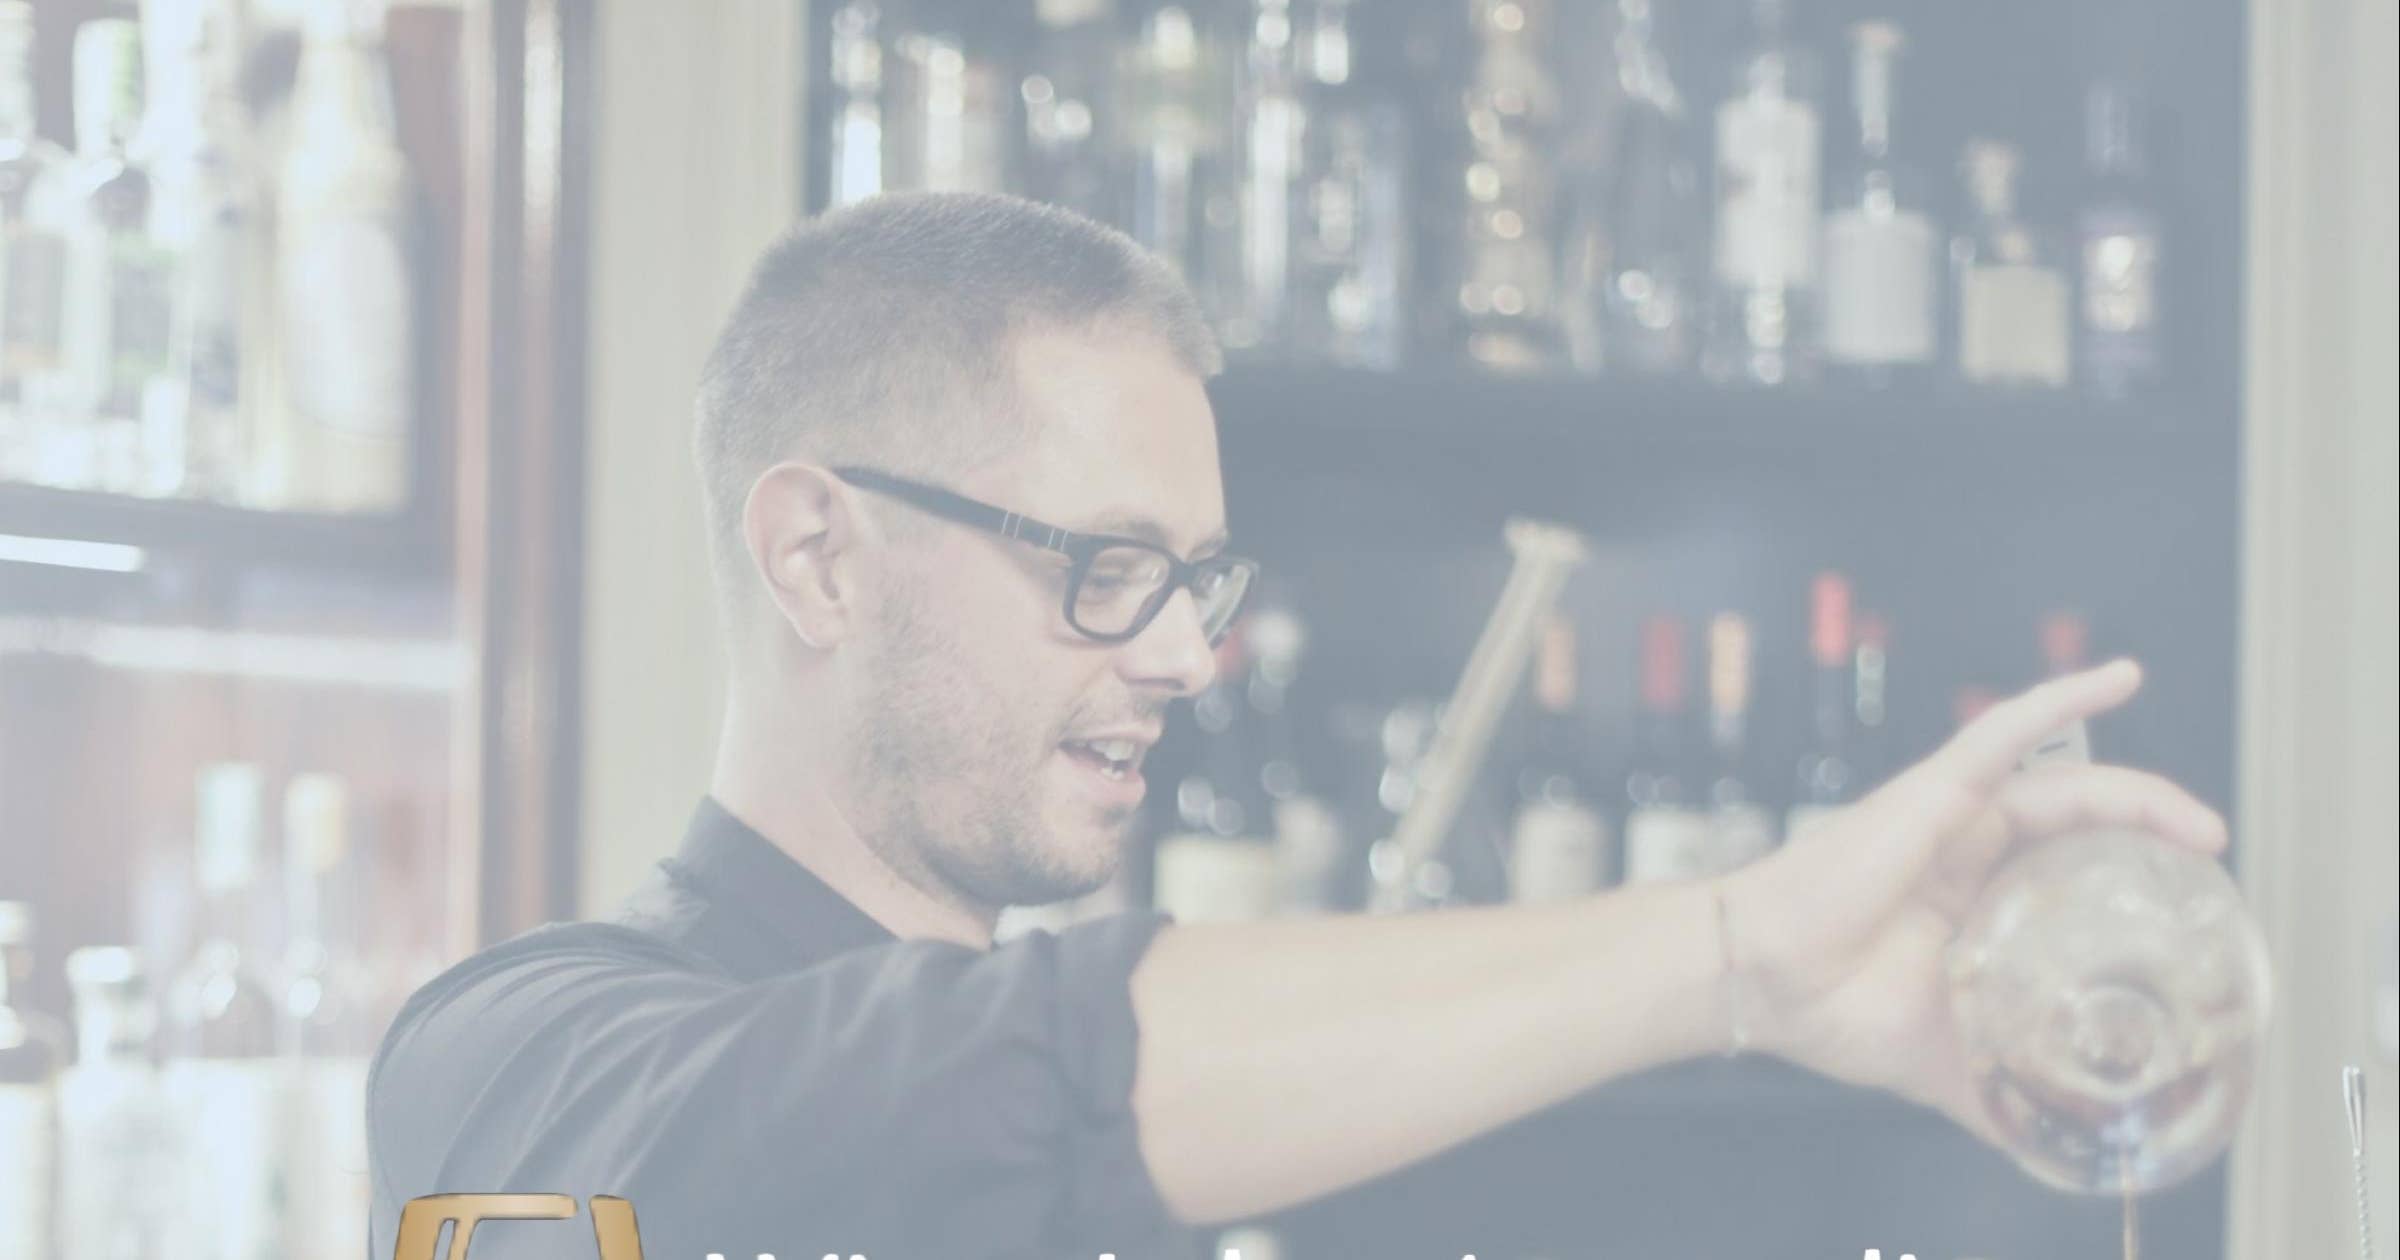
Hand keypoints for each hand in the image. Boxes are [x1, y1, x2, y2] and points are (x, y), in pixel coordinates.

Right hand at [1717, 660, 2229, 1137]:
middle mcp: (1966, 851)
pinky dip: (2062, 698)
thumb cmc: (1832, 1009)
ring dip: (2139, 795)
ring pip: (2062, 784)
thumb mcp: (1945, 1057)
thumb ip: (1997, 1088)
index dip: (2125, 879)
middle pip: (2079, 825)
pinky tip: (2119, 677)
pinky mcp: (1933, 789)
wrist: (1764, 981)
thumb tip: (2050, 1143)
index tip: (2185, 907)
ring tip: (2200, 826)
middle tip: (2209, 861)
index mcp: (1969, 903)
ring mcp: (1951, 815)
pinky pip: (2006, 733)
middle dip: (2151, 837)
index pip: (2064, 872)